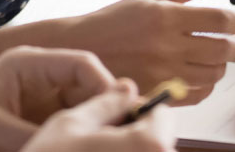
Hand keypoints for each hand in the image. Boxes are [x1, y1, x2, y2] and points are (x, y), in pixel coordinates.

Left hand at [0, 46, 121, 150]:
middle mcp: (39, 81)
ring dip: (97, 132)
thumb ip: (33, 136)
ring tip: (106, 148)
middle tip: (126, 141)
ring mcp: (41, 106)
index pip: (83, 65)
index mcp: (28, 65)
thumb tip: (75, 147)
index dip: (107, 88)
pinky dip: (80, 145)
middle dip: (109, 114)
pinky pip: (71, 135)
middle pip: (92, 92)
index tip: (121, 118)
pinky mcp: (38, 129)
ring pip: (86, 116)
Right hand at [23, 79, 175, 151]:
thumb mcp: (72, 122)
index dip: (137, 109)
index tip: (115, 112)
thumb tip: (127, 88)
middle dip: (133, 133)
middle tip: (98, 137)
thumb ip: (106, 103)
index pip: (162, 115)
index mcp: (148, 145)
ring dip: (127, 151)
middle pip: (158, 140)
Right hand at [56, 0, 234, 101]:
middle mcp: (165, 45)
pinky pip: (199, 94)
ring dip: (220, 66)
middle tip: (226, 40)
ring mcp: (162, 72)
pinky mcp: (158, 92)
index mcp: (164, 16)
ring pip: (214, 75)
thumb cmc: (117, 18)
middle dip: (233, 45)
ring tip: (209, 56)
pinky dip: (205, 85)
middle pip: (223, 50)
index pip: (219, 20)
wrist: (83, 48)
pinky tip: (195, 73)